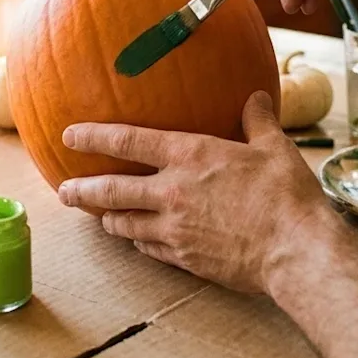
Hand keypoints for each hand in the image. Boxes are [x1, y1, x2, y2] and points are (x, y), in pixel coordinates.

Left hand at [56, 91, 331, 293]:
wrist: (295, 252)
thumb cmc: (287, 196)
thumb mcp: (274, 149)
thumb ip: (258, 121)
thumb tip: (255, 97)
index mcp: (189, 156)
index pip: (128, 141)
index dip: (93, 137)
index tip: (69, 135)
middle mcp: (172, 192)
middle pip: (110, 191)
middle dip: (81, 191)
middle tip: (63, 191)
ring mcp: (174, 230)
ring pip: (125, 225)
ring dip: (108, 220)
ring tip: (98, 218)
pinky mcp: (185, 260)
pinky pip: (150, 249)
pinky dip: (140, 243)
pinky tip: (139, 242)